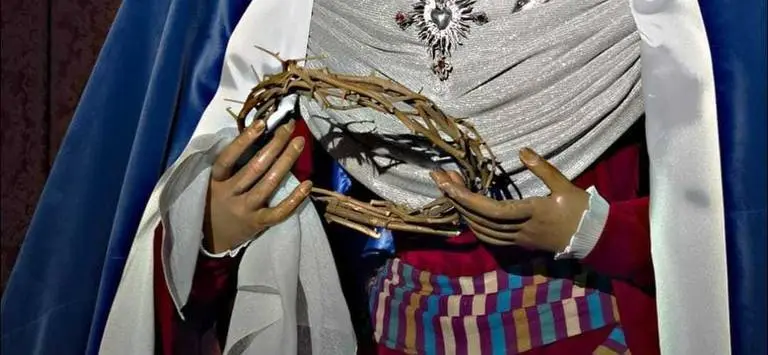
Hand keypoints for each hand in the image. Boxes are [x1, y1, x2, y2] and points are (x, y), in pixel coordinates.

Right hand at [202, 119, 311, 253]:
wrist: (211, 239)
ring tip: (299, 143)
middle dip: (275, 144)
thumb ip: (231, 167)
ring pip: (269, 183)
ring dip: (286, 161)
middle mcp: (229, 194)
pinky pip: (278, 212)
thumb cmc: (216, 203)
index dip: (244, 140)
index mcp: (216, 181)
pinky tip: (308, 184)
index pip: (228, 157)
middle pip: (255, 167)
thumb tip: (258, 137)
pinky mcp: (257, 224)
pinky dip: (294, 199)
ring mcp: (244, 209)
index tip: (262, 122)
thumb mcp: (214, 183)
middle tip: (290, 127)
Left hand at [430, 148, 588, 252]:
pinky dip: (473, 225)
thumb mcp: (565, 186)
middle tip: (440, 178)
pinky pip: (490, 238)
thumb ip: (543, 168)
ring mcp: (518, 240)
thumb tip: (522, 150)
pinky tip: (465, 212)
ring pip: (481, 231)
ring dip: (462, 211)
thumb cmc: (581, 211)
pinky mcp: (519, 244)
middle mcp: (520, 230)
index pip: (490, 209)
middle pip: (479, 219)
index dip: (466, 198)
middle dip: (456, 199)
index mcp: (530, 214)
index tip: (448, 183)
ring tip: (449, 190)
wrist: (595, 239)